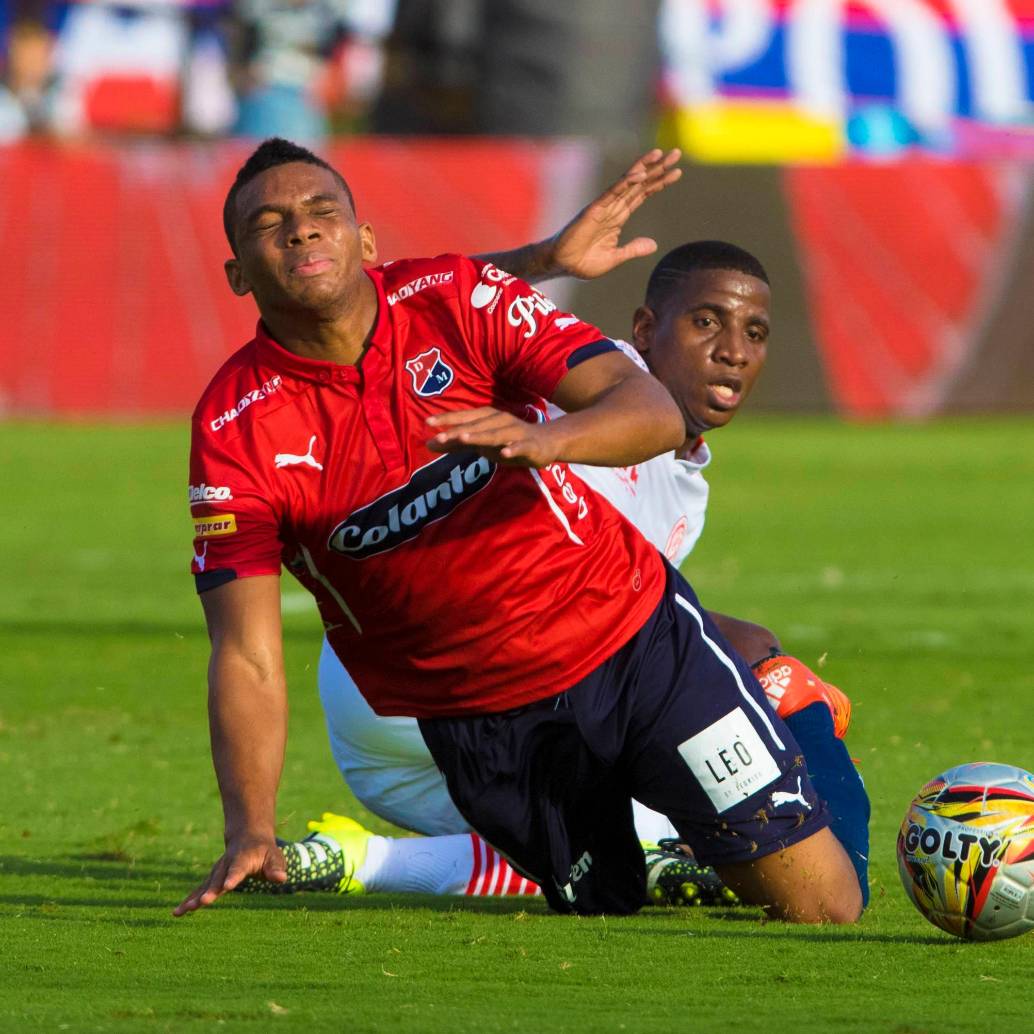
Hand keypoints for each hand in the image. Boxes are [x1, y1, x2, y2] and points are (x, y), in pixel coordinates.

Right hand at [173, 834, 285, 915]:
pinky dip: (189, 901)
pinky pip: (198, 890)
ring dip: (195, 898)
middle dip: (211, 891)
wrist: (248, 837)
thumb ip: (276, 868)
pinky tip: (177, 913)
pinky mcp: (211, 879)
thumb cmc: (265, 851)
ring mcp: (217, 871)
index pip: (238, 869)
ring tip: (184, 911)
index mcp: (243, 859)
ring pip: (205, 885)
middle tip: (204, 902)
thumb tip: (282, 878)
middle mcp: (226, 865)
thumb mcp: (275, 857)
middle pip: (218, 879)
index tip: (228, 886)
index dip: (233, 877)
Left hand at [427, 408, 561, 467]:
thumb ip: (456, 444)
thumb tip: (428, 444)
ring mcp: (515, 432)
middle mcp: (500, 421)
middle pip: (477, 425)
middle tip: (441, 436)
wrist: (546, 443)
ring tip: (464, 439)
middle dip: (458, 430)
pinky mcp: (530, 445)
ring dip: (480, 436)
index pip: (464, 417)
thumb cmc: (509, 441)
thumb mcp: (481, 443)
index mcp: (487, 418)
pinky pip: (520, 447)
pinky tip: (504, 454)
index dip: (447, 419)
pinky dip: (512, 449)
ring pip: (496, 434)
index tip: (427, 422)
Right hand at [550, 148, 681, 279]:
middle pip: (640, 183)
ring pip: (628, 183)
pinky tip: (639, 173)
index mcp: (618, 217)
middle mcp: (613, 207)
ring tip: (661, 153)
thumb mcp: (615, 257)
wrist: (562, 265)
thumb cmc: (583, 262)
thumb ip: (633, 249)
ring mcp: (604, 207)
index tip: (677, 172)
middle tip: (677, 153)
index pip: (642, 194)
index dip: (659, 182)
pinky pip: (612, 193)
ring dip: (645, 167)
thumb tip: (653, 245)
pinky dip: (626, 183)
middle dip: (658, 168)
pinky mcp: (594, 210)